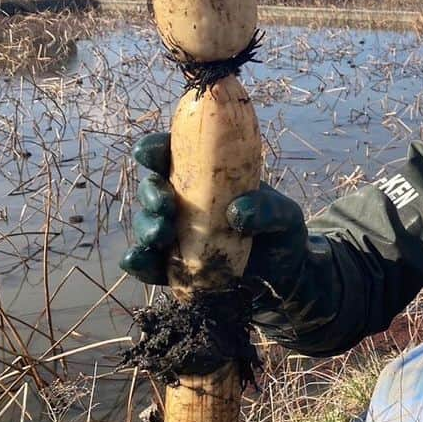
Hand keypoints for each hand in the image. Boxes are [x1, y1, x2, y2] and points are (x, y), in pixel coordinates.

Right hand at [122, 132, 325, 314]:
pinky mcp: (174, 267)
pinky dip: (138, 262)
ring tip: (162, 233)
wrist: (285, 272)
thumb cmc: (280, 230)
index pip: (172, 155)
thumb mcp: (285, 214)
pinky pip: (148, 264)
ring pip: (147, 224)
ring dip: (147, 227)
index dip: (154, 149)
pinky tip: (137, 259)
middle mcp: (185, 202)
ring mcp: (177, 235)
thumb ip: (267, 209)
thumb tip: (236, 212)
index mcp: (207, 176)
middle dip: (152, 193)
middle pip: (153, 189)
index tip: (148, 152)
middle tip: (165, 203)